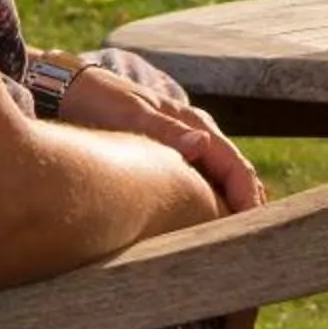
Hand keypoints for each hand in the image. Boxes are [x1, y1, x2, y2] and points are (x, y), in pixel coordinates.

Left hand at [57, 64, 268, 216]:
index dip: (247, 195)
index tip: (252, 224)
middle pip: (235, 171)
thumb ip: (166, 131)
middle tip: (255, 240)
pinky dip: (215, 197)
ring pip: (222, 176)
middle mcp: (197, 131)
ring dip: (233, 201)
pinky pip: (204, 177)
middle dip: (249, 201)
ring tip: (239, 236)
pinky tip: (211, 218)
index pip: (235, 164)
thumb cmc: (99, 100)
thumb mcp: (130, 114)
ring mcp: (186, 140)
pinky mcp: (171, 151)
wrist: (72, 88)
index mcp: (194, 122)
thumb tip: (201, 146)